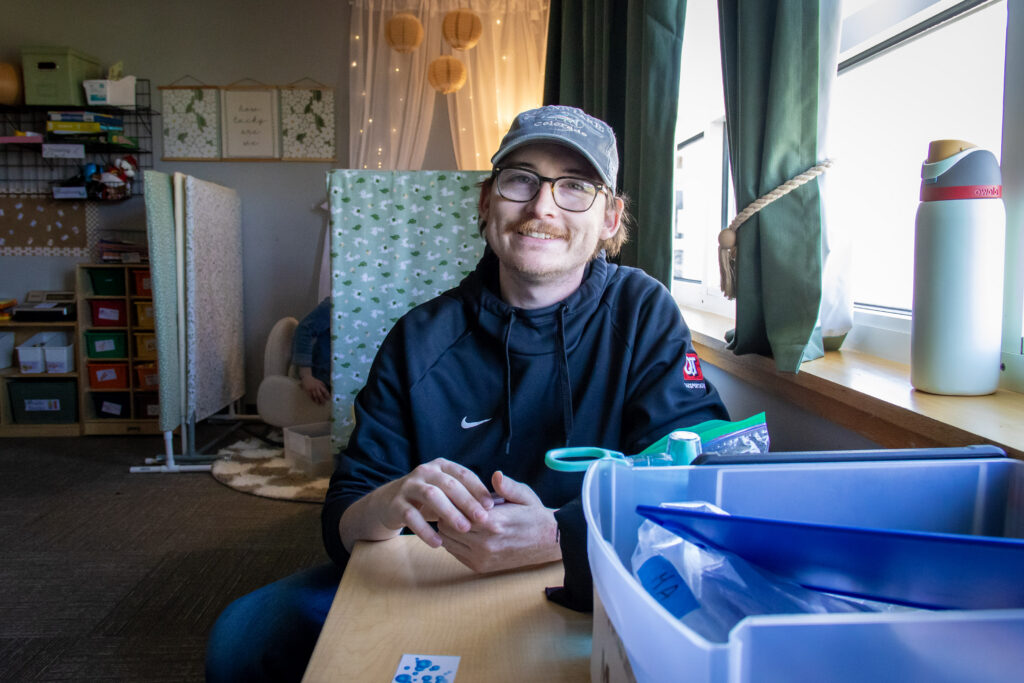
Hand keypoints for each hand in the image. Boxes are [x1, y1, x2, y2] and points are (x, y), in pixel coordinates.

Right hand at [299, 370, 329, 404]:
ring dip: (318, 401)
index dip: (327, 395)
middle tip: (324, 403)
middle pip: (320, 395)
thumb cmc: (314, 381)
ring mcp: (312, 389)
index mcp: (320, 385)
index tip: (329, 399)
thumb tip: (327, 391)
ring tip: (320, 404)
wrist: (306, 378)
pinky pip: (311, 396)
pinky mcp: (308, 391)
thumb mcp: (320, 382)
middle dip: (322, 400)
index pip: (325, 391)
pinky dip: (313, 399)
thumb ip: (323, 386)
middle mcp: (316, 387)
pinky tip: (315, 402)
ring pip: (315, 396)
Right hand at [367, 458, 496, 549]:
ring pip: (430, 496)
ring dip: (449, 512)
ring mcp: (409, 486)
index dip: (478, 489)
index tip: (492, 506)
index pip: (463, 474)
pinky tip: (438, 543)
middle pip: (448, 484)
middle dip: (467, 501)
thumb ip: (466, 493)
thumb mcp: (446, 491)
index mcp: (442, 466)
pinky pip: (411, 516)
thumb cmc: (429, 499)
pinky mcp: (396, 504)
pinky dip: (425, 530)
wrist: (390, 503)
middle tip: (482, 519)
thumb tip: (494, 505)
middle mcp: (425, 472)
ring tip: (464, 529)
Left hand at [438, 471, 560, 573]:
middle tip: (455, 505)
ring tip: (460, 518)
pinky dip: (454, 542)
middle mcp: (485, 543)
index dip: (452, 501)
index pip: (455, 511)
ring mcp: (482, 557)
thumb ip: (507, 486)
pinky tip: (465, 532)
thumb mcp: (524, 495)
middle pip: (447, 527)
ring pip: (447, 542)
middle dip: (448, 514)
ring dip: (449, 529)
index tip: (456, 495)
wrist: (547, 542)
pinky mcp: (480, 567)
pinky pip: (454, 553)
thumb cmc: (533, 515)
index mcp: (494, 522)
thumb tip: (496, 475)